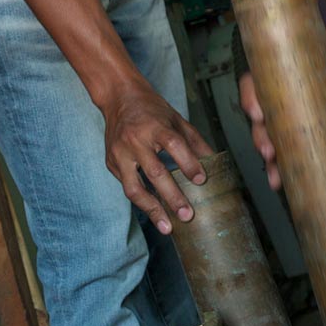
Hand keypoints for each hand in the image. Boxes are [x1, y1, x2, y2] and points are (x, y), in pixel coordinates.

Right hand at [100, 78, 213, 232]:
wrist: (118, 98)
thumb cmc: (151, 109)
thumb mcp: (176, 119)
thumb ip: (195, 141)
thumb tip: (214, 162)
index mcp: (155, 125)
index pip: (173, 145)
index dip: (188, 163)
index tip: (201, 180)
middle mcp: (135, 139)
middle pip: (154, 172)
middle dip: (172, 196)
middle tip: (187, 215)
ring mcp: (119, 153)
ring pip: (134, 188)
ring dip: (152, 209)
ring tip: (167, 227)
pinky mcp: (110, 163)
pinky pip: (127, 187)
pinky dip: (142, 201)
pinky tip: (155, 212)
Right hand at [237, 61, 325, 191]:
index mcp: (281, 72)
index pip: (253, 82)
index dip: (250, 98)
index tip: (258, 115)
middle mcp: (276, 96)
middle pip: (258, 116)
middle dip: (260, 136)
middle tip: (269, 152)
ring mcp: (285, 118)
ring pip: (267, 138)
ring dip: (269, 159)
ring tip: (275, 176)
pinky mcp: (296, 135)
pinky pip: (283, 152)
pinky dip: (280, 168)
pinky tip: (280, 183)